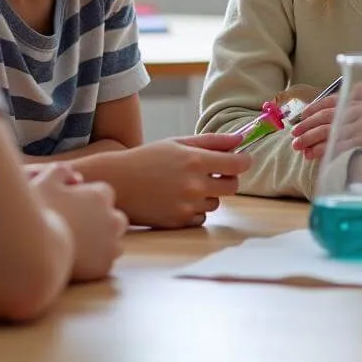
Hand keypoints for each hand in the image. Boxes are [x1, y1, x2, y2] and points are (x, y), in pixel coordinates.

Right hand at [31, 165, 126, 281]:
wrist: (28, 250)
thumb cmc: (35, 214)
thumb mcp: (44, 182)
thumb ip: (60, 171)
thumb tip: (73, 173)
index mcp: (101, 196)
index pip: (104, 196)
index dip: (89, 202)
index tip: (75, 211)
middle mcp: (112, 218)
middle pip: (116, 219)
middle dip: (102, 224)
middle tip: (80, 232)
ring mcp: (110, 243)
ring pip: (115, 242)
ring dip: (103, 245)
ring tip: (80, 250)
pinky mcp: (103, 266)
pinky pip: (106, 262)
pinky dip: (96, 263)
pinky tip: (79, 263)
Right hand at [98, 134, 251, 228]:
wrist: (117, 183)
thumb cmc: (147, 158)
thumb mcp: (178, 143)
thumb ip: (212, 141)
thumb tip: (240, 139)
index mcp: (196, 161)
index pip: (237, 164)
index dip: (244, 160)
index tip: (242, 159)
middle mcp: (194, 185)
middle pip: (232, 186)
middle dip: (228, 178)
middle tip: (216, 172)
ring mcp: (186, 206)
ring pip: (216, 202)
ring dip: (209, 194)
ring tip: (187, 185)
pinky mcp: (178, 222)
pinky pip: (201, 217)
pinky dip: (196, 210)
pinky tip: (179, 199)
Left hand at [291, 83, 361, 160]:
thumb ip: (356, 112)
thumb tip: (322, 117)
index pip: (335, 100)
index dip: (314, 108)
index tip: (301, 116)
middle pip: (328, 116)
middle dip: (308, 126)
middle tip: (294, 136)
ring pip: (329, 131)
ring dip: (310, 140)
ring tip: (298, 147)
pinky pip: (335, 145)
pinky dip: (321, 151)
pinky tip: (312, 156)